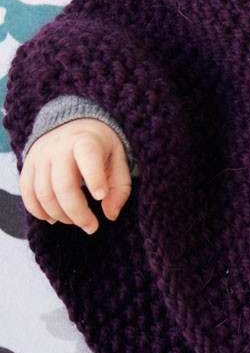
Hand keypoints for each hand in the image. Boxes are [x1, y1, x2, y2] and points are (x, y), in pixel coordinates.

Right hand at [19, 117, 131, 233]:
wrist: (72, 124)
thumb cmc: (100, 146)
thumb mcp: (118, 159)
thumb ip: (119, 187)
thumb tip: (110, 215)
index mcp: (86, 140)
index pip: (87, 157)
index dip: (94, 178)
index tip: (100, 196)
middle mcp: (59, 147)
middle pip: (62, 185)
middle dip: (77, 212)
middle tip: (91, 227)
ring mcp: (40, 156)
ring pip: (43, 193)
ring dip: (59, 214)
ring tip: (75, 221)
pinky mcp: (28, 165)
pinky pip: (27, 193)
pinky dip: (38, 211)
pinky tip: (54, 218)